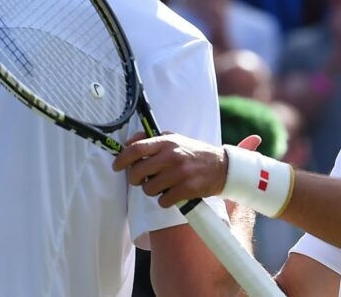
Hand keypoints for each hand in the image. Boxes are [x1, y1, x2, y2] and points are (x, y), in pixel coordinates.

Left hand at [113, 134, 260, 207]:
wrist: (222, 167)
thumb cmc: (194, 153)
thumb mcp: (176, 140)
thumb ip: (153, 140)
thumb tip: (128, 143)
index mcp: (167, 142)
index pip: (136, 149)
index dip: (122, 159)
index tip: (117, 166)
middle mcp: (172, 156)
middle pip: (138, 172)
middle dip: (135, 179)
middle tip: (141, 180)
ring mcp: (180, 173)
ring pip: (149, 189)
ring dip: (152, 191)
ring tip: (163, 186)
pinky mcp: (187, 189)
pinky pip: (163, 201)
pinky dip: (165, 201)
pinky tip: (173, 194)